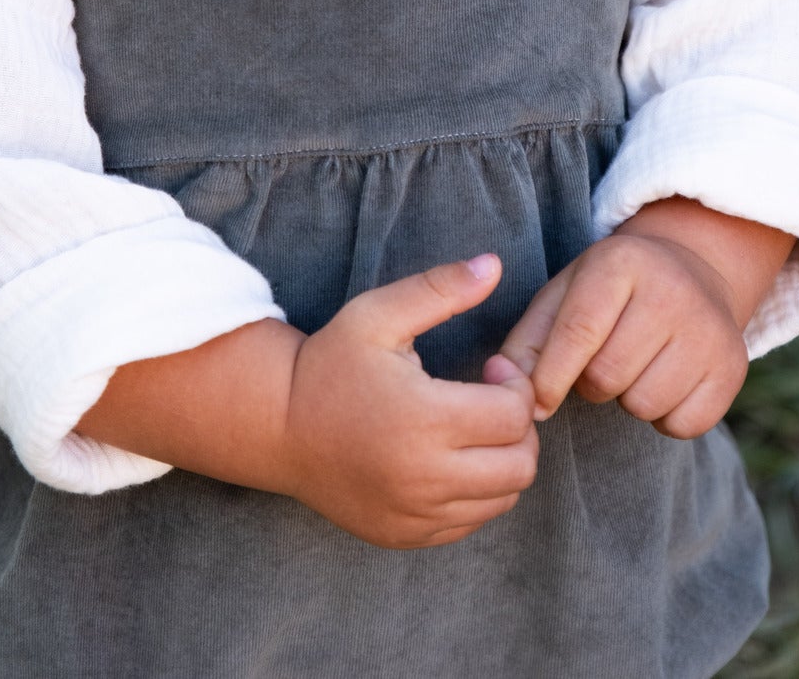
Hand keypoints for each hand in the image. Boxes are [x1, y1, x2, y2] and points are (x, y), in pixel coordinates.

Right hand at [279, 254, 539, 547]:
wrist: (278, 427)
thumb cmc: (331, 363)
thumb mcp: (380, 313)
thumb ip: (441, 288)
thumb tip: (495, 264)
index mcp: (423, 420)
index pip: (514, 415)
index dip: (514, 384)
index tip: (490, 367)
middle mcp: (423, 478)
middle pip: (520, 464)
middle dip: (518, 426)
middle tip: (490, 399)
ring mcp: (415, 514)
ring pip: (503, 499)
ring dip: (503, 460)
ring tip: (473, 428)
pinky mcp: (406, 535)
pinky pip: (471, 522)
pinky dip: (478, 492)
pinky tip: (452, 458)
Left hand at [483, 200, 794, 439]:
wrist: (694, 268)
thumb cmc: (611, 291)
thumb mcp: (565, 295)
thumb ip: (527, 341)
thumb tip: (502, 384)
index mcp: (620, 263)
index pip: (577, 334)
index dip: (550, 378)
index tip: (538, 402)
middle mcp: (672, 291)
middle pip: (608, 377)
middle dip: (591, 384)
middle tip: (600, 363)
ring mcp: (709, 329)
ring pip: (644, 405)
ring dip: (628, 399)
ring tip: (633, 367)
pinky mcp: (734, 367)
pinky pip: (683, 425)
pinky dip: (665, 417)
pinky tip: (664, 381)